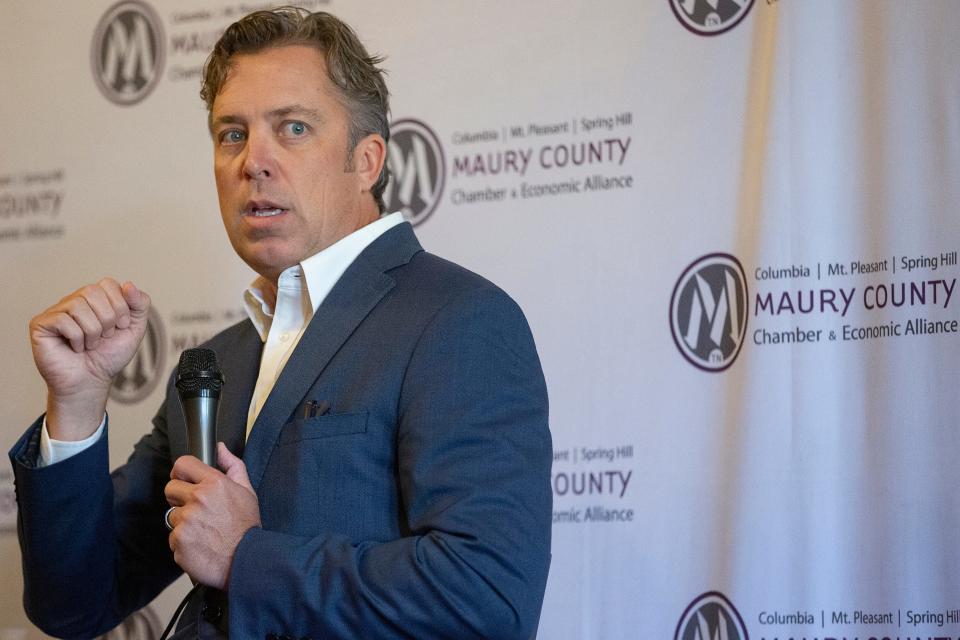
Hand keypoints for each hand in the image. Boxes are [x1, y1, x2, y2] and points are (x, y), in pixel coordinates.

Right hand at [29, 278, 149, 438]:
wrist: (92, 381)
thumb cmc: (109, 356)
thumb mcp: (134, 329)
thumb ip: (139, 304)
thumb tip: (128, 284)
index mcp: (95, 299)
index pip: (108, 284)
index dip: (120, 306)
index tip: (121, 326)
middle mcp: (74, 301)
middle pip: (92, 291)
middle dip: (107, 318)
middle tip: (104, 337)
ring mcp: (56, 312)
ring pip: (77, 305)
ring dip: (92, 331)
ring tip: (90, 344)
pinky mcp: (40, 324)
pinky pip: (62, 320)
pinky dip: (76, 338)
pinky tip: (75, 348)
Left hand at [164, 443, 260, 588]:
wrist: (246, 560)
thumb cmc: (247, 526)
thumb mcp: (246, 490)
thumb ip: (232, 465)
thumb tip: (220, 448)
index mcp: (214, 483)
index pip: (182, 465)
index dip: (181, 472)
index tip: (184, 480)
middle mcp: (197, 499)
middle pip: (170, 489)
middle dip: (180, 498)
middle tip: (197, 510)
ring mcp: (186, 521)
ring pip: (171, 516)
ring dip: (183, 522)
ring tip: (203, 531)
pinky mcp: (178, 542)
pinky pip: (173, 538)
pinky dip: (183, 542)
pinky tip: (200, 544)